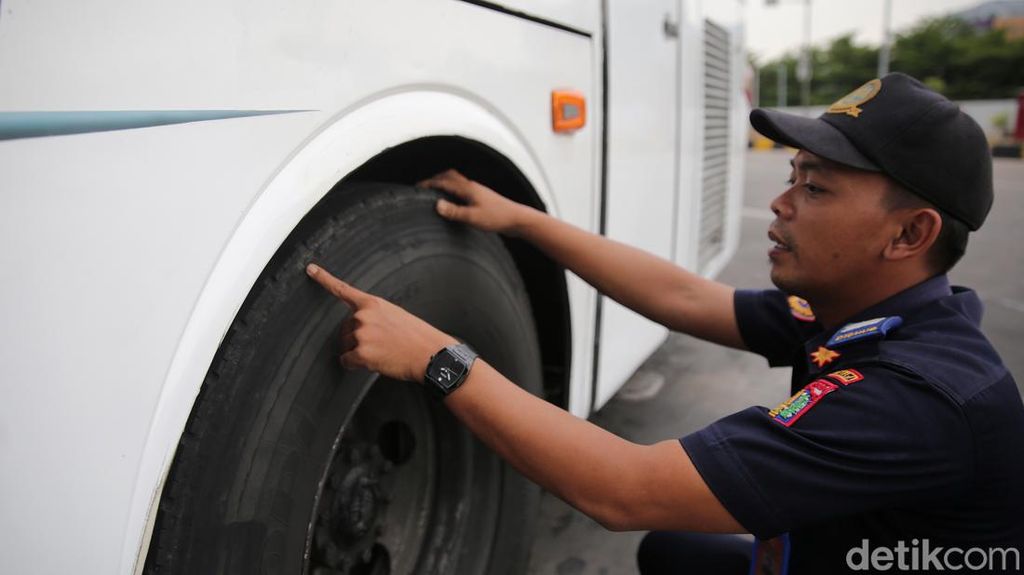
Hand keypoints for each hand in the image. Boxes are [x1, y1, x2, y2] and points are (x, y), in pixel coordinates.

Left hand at [306, 263, 457, 382]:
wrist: (430, 354)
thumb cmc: (417, 336)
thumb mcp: (395, 315)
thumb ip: (374, 315)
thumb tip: (359, 327)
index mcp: (372, 303)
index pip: (343, 289)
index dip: (324, 278)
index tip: (310, 269)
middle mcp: (363, 316)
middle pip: (345, 329)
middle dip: (357, 339)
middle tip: (381, 344)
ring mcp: (361, 334)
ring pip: (346, 346)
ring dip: (358, 352)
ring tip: (383, 352)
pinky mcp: (361, 353)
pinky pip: (347, 361)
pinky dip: (356, 365)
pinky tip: (374, 362)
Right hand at [418, 169, 534, 235]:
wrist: (517, 219)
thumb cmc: (497, 218)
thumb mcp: (473, 217)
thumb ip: (455, 212)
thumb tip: (437, 205)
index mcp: (468, 188)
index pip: (443, 182)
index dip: (428, 184)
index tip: (417, 187)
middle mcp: (471, 186)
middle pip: (450, 176)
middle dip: (435, 179)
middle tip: (423, 187)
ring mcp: (477, 191)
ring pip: (457, 181)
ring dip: (445, 182)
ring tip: (435, 191)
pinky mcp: (481, 198)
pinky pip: (463, 188)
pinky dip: (453, 190)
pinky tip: (454, 200)